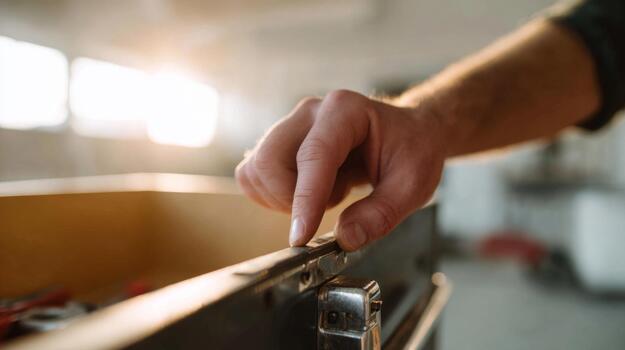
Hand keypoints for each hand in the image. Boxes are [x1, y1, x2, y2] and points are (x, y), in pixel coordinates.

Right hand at [235, 89, 445, 250]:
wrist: (409, 134)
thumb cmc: (413, 151)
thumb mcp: (413, 186)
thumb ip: (380, 214)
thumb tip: (345, 238)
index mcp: (345, 111)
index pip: (313, 156)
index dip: (304, 200)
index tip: (301, 237)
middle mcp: (311, 113)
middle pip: (269, 160)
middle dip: (291, 198)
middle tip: (332, 203)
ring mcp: (291, 125)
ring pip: (257, 170)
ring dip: (284, 197)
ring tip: (327, 193)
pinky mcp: (281, 142)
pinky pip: (254, 175)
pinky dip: (274, 195)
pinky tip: (310, 191)